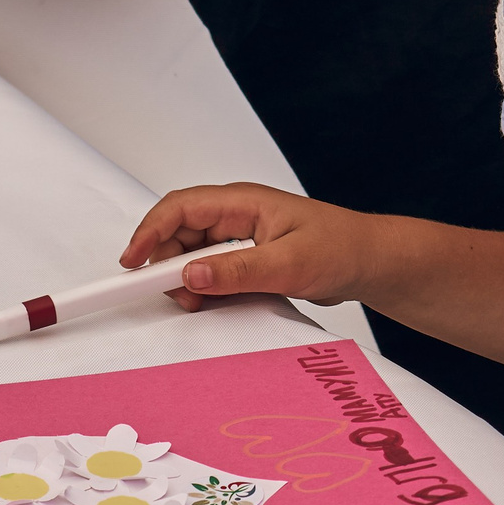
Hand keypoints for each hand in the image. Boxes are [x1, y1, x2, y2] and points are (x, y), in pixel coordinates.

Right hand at [121, 184, 381, 309]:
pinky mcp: (248, 259)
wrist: (371, 263)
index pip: (181, 208)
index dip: (150, 232)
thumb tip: (190, 275)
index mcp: (243, 202)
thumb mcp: (287, 264)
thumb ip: (237, 271)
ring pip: (193, 253)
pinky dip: (205, 287)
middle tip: (170, 293)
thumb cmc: (342, 249)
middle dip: (166, 262)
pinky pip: (212, 270)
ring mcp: (242, 237)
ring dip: (186, 278)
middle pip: (180, 232)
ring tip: (195, 303)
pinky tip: (212, 302)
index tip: (132, 263)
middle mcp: (237, 216)